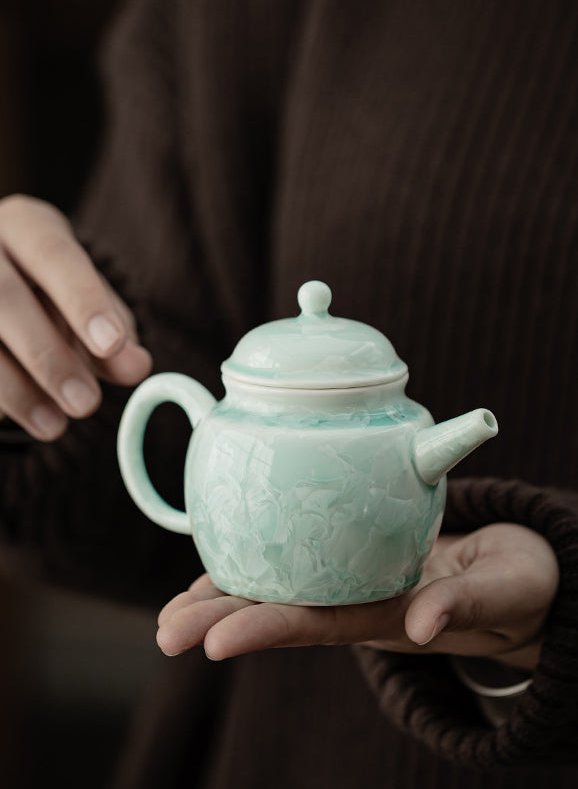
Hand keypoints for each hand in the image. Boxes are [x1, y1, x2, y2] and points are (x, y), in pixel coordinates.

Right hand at [0, 195, 151, 439]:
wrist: (3, 291)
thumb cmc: (55, 296)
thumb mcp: (91, 306)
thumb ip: (115, 336)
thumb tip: (138, 368)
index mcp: (26, 224)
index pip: (54, 254)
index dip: (83, 300)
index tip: (112, 345)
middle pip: (4, 298)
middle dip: (49, 357)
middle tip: (87, 405)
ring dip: (17, 389)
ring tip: (57, 426)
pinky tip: (21, 420)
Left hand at [157, 524, 558, 670]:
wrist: (514, 573)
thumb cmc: (513, 585)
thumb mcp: (502, 592)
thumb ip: (466, 602)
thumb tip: (426, 621)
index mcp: (392, 618)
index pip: (321, 624)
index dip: (267, 630)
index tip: (213, 642)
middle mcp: (363, 605)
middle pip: (286, 614)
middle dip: (224, 622)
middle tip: (166, 633)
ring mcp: (355, 584)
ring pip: (284, 592)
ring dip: (226, 600)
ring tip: (171, 615)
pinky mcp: (355, 559)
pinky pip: (300, 563)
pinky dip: (258, 563)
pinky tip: (221, 564)